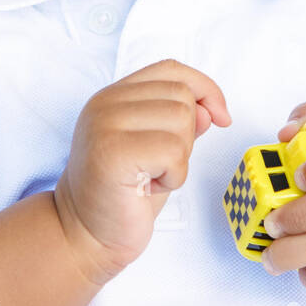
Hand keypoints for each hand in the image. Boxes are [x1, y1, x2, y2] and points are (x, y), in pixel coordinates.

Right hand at [54, 59, 231, 285]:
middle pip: (182, 96)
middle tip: (158, 166)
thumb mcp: (159, 150)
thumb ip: (180, 123)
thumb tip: (210, 108)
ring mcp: (105, 124)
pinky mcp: (112, 152)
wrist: (84, 236)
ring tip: (150, 176)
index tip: (221, 117)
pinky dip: (173, 176)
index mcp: (114, 96)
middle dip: (187, 136)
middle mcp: (105, 103)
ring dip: (179, 158)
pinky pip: (174, 152)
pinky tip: (147, 187)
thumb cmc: (122, 195)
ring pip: (182, 120)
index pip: (171, 70)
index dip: (205, 88)